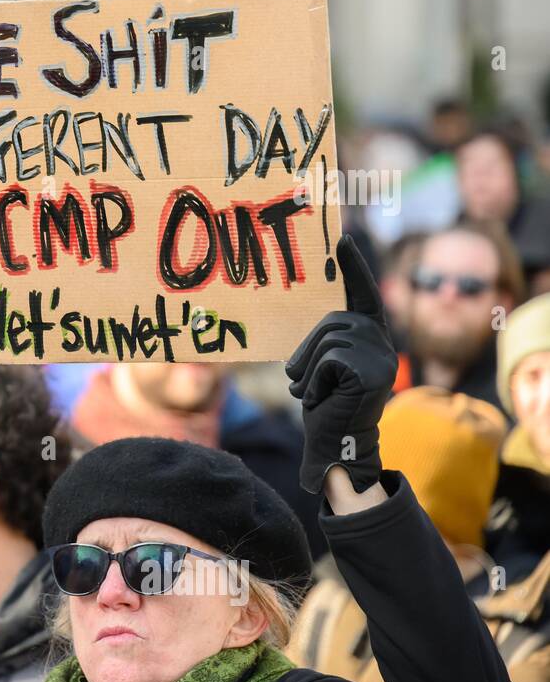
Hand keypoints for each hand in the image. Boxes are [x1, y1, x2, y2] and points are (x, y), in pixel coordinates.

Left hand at [285, 235, 397, 493]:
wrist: (335, 443)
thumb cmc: (325, 404)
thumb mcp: (322, 366)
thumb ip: (327, 341)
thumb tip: (322, 326)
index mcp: (369, 335)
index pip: (362, 295)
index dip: (354, 268)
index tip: (343, 239)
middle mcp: (381, 340)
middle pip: (331, 322)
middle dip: (306, 351)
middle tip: (301, 381)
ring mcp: (381, 355)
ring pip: (327, 342)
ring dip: (307, 370)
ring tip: (315, 393)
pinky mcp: (373, 371)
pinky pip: (328, 361)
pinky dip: (314, 382)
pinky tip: (323, 399)